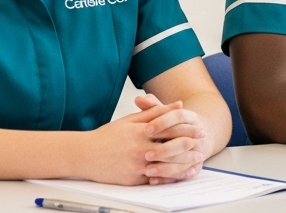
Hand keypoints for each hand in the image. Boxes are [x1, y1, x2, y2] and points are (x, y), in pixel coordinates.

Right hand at [79, 99, 199, 184]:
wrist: (84, 155)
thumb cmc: (107, 136)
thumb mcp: (131, 120)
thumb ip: (156, 112)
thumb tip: (178, 105)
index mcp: (139, 131)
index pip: (169, 129)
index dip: (187, 129)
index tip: (200, 129)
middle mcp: (138, 148)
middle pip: (171, 148)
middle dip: (189, 147)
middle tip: (201, 145)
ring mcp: (135, 165)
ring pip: (165, 165)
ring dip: (183, 164)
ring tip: (195, 161)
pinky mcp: (131, 179)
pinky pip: (154, 179)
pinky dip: (168, 177)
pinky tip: (179, 174)